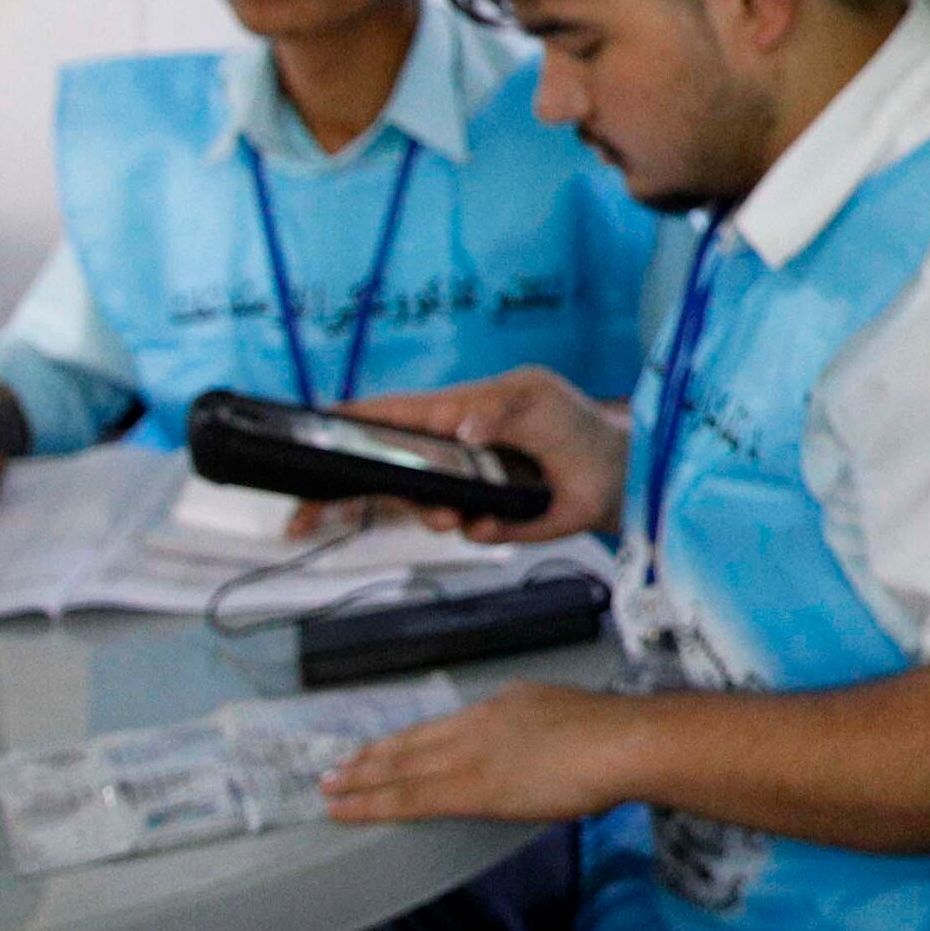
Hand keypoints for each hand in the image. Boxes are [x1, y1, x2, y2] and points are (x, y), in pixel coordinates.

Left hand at [320, 683, 644, 822]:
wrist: (622, 743)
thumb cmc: (614, 738)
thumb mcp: (568, 717)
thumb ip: (541, 733)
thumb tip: (537, 752)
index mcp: (504, 705)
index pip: (441, 726)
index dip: (406, 740)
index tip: (381, 749)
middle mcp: (477, 724)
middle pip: (411, 743)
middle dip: (370, 758)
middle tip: (334, 769)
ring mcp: (470, 754)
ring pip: (399, 769)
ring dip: (359, 780)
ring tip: (328, 790)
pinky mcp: (470, 788)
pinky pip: (408, 798)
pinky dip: (371, 804)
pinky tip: (347, 810)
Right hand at [334, 367, 625, 543]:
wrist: (617, 471)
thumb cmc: (571, 422)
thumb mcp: (536, 398)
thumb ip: (497, 407)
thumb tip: (462, 428)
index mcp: (454, 415)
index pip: (394, 417)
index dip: (351, 424)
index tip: (313, 432)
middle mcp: (451, 456)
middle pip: (390, 473)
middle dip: (354, 492)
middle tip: (318, 512)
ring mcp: (468, 492)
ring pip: (424, 508)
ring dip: (428, 514)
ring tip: (446, 516)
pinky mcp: (492, 523)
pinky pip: (471, 532)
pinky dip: (477, 530)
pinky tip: (488, 524)